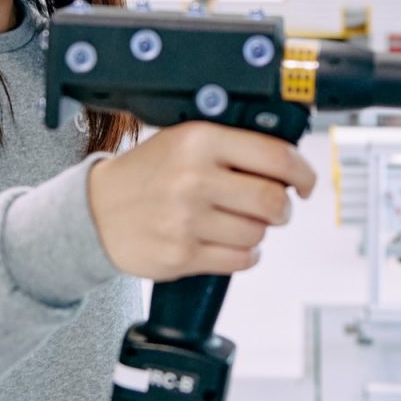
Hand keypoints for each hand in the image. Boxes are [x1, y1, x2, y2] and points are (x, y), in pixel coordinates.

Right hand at [86, 121, 317, 280]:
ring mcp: (186, 220)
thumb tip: (288, 165)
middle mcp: (194, 179)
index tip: (306, 182)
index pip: (274, 156)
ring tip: (237, 222)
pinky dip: (244, 254)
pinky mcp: (181, 256)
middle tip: (276, 207)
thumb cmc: (146, 174)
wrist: (94, 212)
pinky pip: (239, 260)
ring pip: (258, 233)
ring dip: (258, 231)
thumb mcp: (182, 140)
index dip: (302, 172)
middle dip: (283, 208)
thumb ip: (231, 146)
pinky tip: (228, 243)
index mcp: (199, 141)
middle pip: (272, 200)